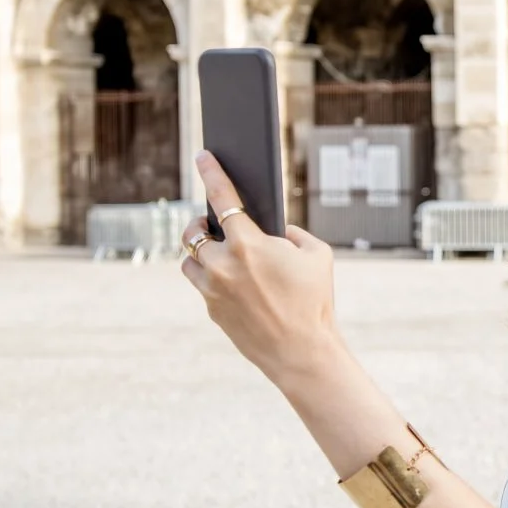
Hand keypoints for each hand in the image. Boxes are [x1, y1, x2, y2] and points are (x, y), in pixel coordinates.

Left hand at [179, 152, 341, 381]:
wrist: (301, 352)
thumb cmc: (314, 301)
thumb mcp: (317, 254)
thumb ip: (293, 233)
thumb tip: (276, 231)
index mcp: (248, 244)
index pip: (223, 198)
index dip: (211, 172)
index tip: (203, 156)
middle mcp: (223, 265)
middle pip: (193, 232)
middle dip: (200, 224)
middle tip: (211, 224)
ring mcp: (213, 290)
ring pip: (190, 261)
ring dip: (201, 253)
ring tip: (219, 254)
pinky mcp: (212, 311)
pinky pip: (203, 287)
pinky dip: (213, 280)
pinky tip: (234, 284)